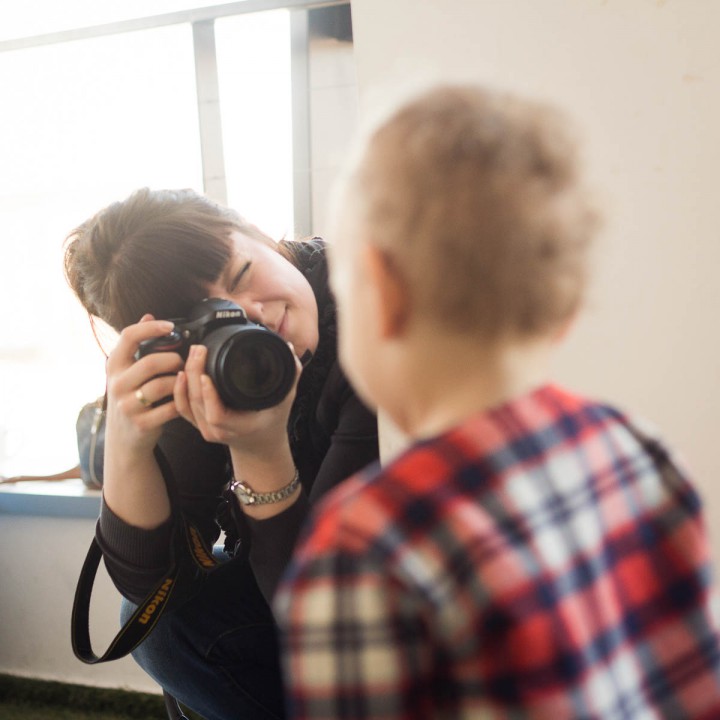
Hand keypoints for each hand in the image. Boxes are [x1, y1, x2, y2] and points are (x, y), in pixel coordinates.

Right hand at [105, 315, 183, 455]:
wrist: (124, 439)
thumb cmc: (130, 397)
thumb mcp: (127, 371)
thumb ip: (137, 345)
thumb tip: (148, 315)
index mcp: (114, 365)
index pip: (128, 336)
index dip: (151, 327)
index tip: (170, 326)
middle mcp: (117, 384)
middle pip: (151, 362)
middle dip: (174, 360)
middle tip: (183, 362)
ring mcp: (127, 405)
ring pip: (162, 385)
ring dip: (180, 381)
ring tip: (185, 379)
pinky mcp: (142, 423)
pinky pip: (171, 407)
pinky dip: (182, 401)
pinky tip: (185, 397)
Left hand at [174, 343, 302, 457]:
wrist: (260, 445)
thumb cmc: (272, 422)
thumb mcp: (285, 399)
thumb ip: (291, 375)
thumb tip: (290, 349)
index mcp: (241, 425)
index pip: (217, 415)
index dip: (209, 396)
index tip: (207, 375)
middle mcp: (220, 430)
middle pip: (197, 404)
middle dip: (194, 374)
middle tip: (199, 350)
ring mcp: (207, 428)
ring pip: (188, 405)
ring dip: (186, 378)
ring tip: (193, 355)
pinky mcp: (199, 423)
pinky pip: (183, 408)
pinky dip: (179, 390)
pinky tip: (182, 372)